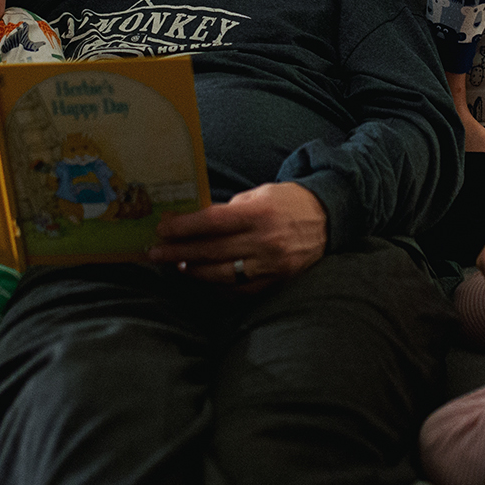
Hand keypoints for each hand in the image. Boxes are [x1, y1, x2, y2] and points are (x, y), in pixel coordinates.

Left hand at [147, 183, 326, 289]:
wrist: (328, 220)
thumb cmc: (288, 202)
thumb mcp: (260, 194)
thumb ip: (229, 209)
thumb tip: (194, 222)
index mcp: (260, 213)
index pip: (212, 222)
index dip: (184, 228)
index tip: (163, 229)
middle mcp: (265, 241)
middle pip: (211, 251)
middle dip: (178, 253)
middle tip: (155, 253)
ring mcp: (271, 265)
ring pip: (221, 275)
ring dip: (193, 272)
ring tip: (175, 266)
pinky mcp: (276, 282)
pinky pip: (238, 291)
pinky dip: (216, 288)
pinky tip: (200, 281)